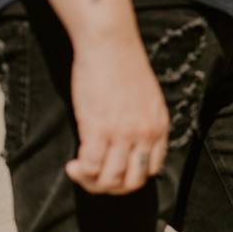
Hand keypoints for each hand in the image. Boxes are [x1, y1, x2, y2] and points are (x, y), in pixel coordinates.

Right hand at [65, 33, 168, 193]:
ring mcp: (123, 133)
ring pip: (111, 180)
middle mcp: (145, 134)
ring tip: (80, 171)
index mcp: (159, 126)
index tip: (113, 168)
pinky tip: (73, 164)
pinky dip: (80, 173)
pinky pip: (91, 167)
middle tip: (94, 177)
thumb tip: (129, 142)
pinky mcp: (99, 128)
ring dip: (92, 183)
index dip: (130, 176)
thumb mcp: (147, 97)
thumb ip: (143, 120)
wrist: (111, 44)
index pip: (152, 169)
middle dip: (112, 187)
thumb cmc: (124, 66)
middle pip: (133, 182)